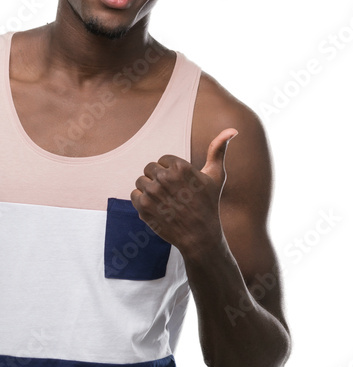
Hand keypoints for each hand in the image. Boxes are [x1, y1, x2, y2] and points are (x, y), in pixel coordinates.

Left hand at [130, 128, 237, 255]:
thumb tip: (232, 129)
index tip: (180, 184)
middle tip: (171, 194)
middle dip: (158, 178)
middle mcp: (164, 178)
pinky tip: (156, 208)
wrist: (199, 236)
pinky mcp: (143, 207)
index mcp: (180, 167)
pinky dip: (141, 201)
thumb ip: (218, 150)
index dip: (170, 171)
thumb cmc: (209, 205)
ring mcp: (152, 193)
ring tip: (164, 201)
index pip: (163, 159)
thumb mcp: (216, 176)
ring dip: (149, 189)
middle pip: (150, 168)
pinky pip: (134, 195)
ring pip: (141, 181)